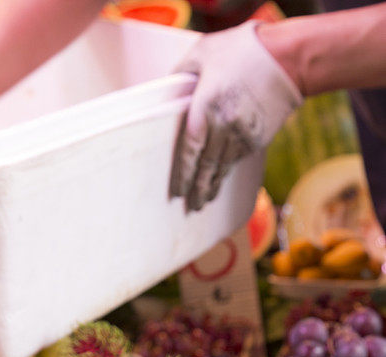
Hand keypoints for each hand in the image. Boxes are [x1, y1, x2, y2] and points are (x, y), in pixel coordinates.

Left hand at [170, 21, 301, 210]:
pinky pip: (236, 160)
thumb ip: (182, 72)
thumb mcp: (204, 52)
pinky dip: (226, 174)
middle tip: (190, 206)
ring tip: (202, 203)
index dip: (183, 174)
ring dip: (211, 187)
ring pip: (222, 168)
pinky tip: (219, 182)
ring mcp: (242, 134)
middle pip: (205, 167)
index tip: (177, 191)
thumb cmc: (243, 50)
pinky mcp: (257, 137)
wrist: (288, 58)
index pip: (189, 150)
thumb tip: (169, 90)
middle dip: (197, 189)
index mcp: (205, 106)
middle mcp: (222, 125)